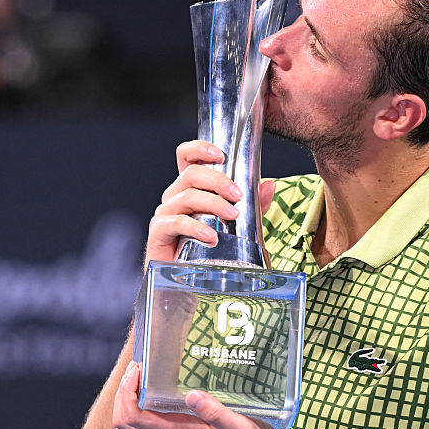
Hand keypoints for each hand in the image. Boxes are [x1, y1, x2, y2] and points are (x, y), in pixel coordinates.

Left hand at [113, 361, 296, 428]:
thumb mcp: (240, 427)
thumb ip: (217, 412)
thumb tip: (192, 395)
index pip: (134, 417)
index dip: (127, 392)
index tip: (139, 369)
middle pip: (124, 424)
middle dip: (122, 393)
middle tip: (137, 370)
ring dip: (125, 405)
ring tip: (137, 382)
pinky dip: (132, 422)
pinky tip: (144, 406)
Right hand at [145, 140, 275, 265]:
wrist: (190, 280)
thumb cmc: (210, 247)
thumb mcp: (237, 222)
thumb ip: (254, 204)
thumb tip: (269, 185)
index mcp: (190, 187)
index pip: (186, 156)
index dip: (199, 148)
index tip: (220, 154)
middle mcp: (175, 196)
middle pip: (191, 174)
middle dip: (218, 181)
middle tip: (238, 196)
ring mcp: (165, 213)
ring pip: (187, 196)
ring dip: (213, 204)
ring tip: (232, 216)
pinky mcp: (159, 232)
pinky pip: (176, 223)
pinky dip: (196, 228)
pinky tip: (211, 237)